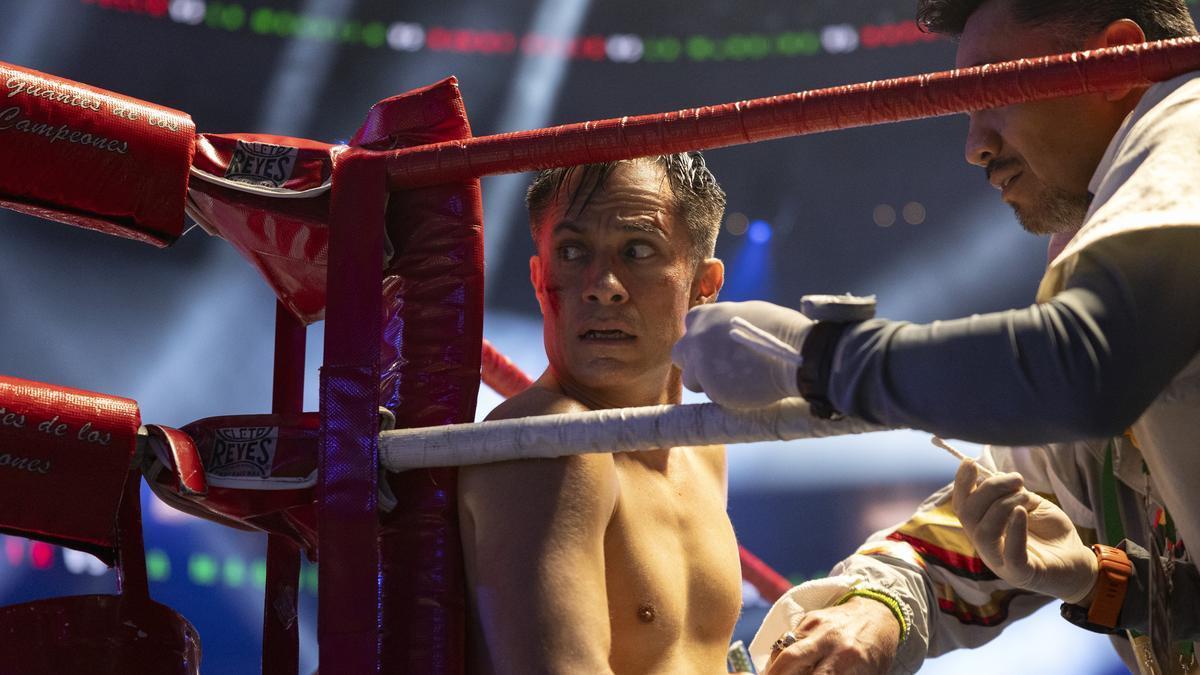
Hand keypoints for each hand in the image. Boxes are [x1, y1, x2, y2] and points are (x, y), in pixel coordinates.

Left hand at [671, 301, 812, 408]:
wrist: (796, 353)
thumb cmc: (781, 330)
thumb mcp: (747, 313)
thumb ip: (725, 324)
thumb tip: (721, 335)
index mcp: (706, 315)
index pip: (690, 323)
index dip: (702, 336)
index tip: (714, 344)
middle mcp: (696, 339)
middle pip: (680, 353)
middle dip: (694, 361)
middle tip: (716, 368)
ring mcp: (701, 365)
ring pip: (691, 379)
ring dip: (706, 381)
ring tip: (734, 381)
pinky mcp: (712, 389)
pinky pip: (712, 395)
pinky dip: (724, 395)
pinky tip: (745, 390)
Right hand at [764, 596, 898, 674]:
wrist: (878, 613)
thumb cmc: (876, 652)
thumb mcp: (867, 673)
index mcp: (850, 659)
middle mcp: (831, 640)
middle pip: (790, 660)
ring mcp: (818, 626)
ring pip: (783, 648)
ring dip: (775, 668)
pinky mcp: (810, 617)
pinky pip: (787, 638)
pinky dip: (781, 654)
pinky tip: (782, 665)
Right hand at [952, 461, 1097, 602]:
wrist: (1079, 562)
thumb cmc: (1052, 533)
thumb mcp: (1031, 505)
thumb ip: (1012, 493)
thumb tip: (994, 475)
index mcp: (984, 529)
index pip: (961, 507)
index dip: (961, 484)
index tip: (971, 462)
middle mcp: (985, 546)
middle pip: (968, 515)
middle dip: (988, 489)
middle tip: (1016, 479)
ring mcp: (1000, 562)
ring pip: (984, 532)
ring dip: (1002, 505)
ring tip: (1025, 496)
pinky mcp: (1021, 574)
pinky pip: (1011, 553)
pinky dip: (1014, 529)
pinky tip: (1022, 512)